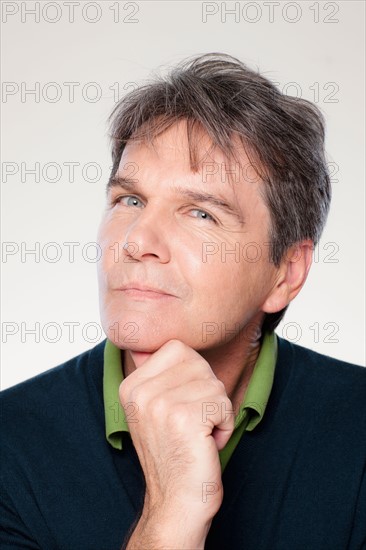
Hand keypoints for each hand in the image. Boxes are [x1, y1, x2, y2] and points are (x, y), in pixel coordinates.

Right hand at [119, 340, 234, 546]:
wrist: (176, 502)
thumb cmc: (175, 453)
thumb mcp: (156, 409)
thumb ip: (161, 374)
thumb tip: (173, 342)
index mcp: (130, 385)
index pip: (178, 348)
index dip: (193, 377)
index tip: (181, 408)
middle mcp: (140, 391)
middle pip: (199, 363)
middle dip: (207, 394)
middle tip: (192, 424)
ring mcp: (159, 404)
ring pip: (214, 384)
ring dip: (217, 412)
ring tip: (198, 435)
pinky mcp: (183, 418)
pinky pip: (223, 403)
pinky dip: (225, 425)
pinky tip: (206, 444)